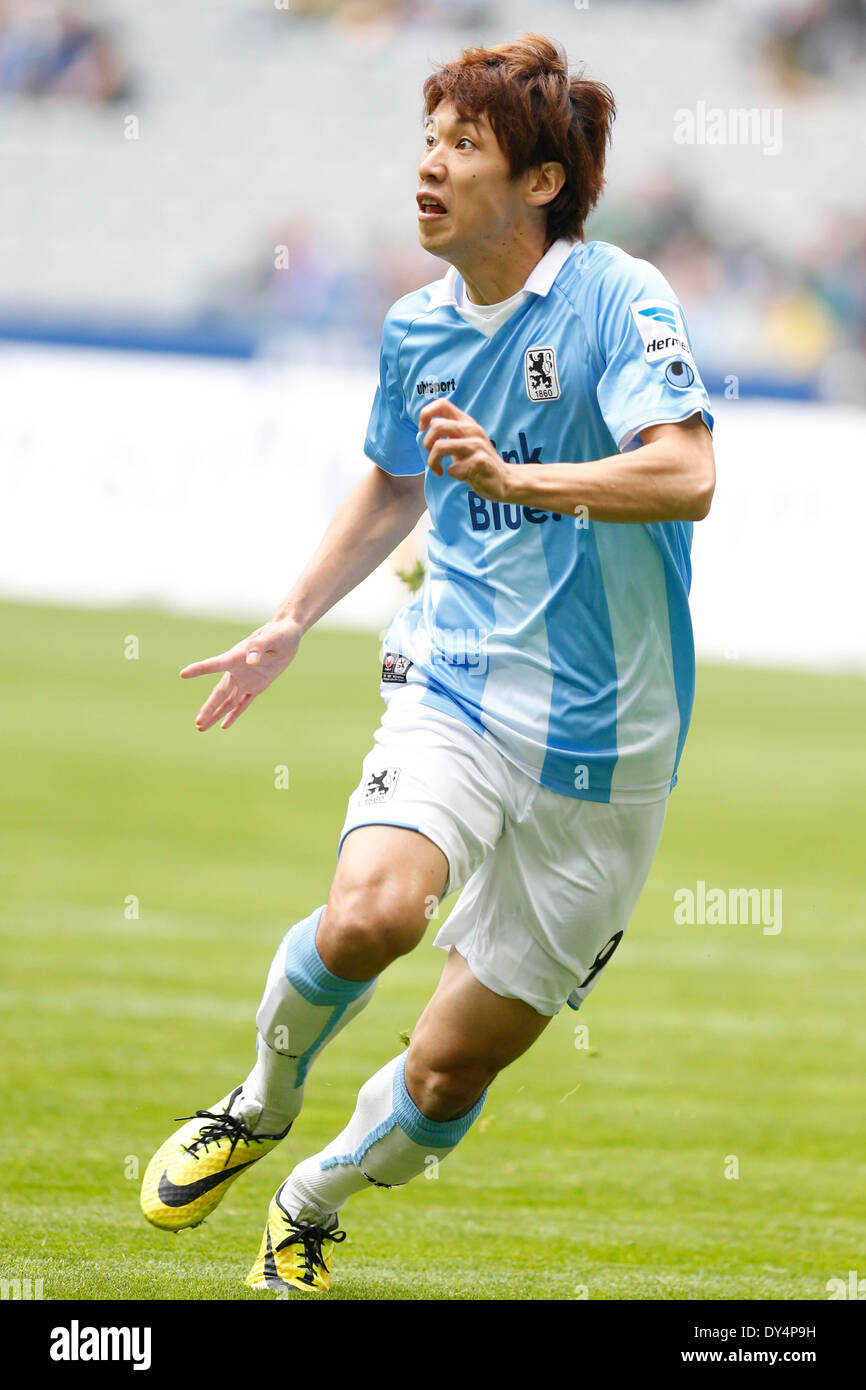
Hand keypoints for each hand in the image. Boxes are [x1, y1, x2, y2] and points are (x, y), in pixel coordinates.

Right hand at [180, 617, 302, 730]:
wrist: (287, 634)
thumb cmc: (278, 632)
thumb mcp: (270, 638)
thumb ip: (258, 648)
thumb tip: (250, 661)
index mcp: (236, 656)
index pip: (213, 664)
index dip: (199, 669)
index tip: (183, 674)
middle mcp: (236, 670)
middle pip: (219, 693)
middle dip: (209, 708)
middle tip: (198, 722)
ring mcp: (245, 680)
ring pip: (227, 701)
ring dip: (216, 714)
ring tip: (202, 727)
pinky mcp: (257, 686)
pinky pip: (243, 703)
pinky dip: (234, 714)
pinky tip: (224, 725)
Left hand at [418, 399, 511, 501]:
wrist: (505, 480)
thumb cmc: (477, 462)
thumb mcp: (463, 442)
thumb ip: (448, 434)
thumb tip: (423, 428)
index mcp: (466, 421)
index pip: (441, 403)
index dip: (425, 414)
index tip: (422, 430)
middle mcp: (472, 429)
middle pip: (436, 425)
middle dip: (426, 444)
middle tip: (431, 456)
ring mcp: (477, 444)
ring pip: (440, 447)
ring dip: (433, 462)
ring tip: (438, 470)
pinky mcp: (480, 461)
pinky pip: (453, 468)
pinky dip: (452, 474)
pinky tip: (460, 476)